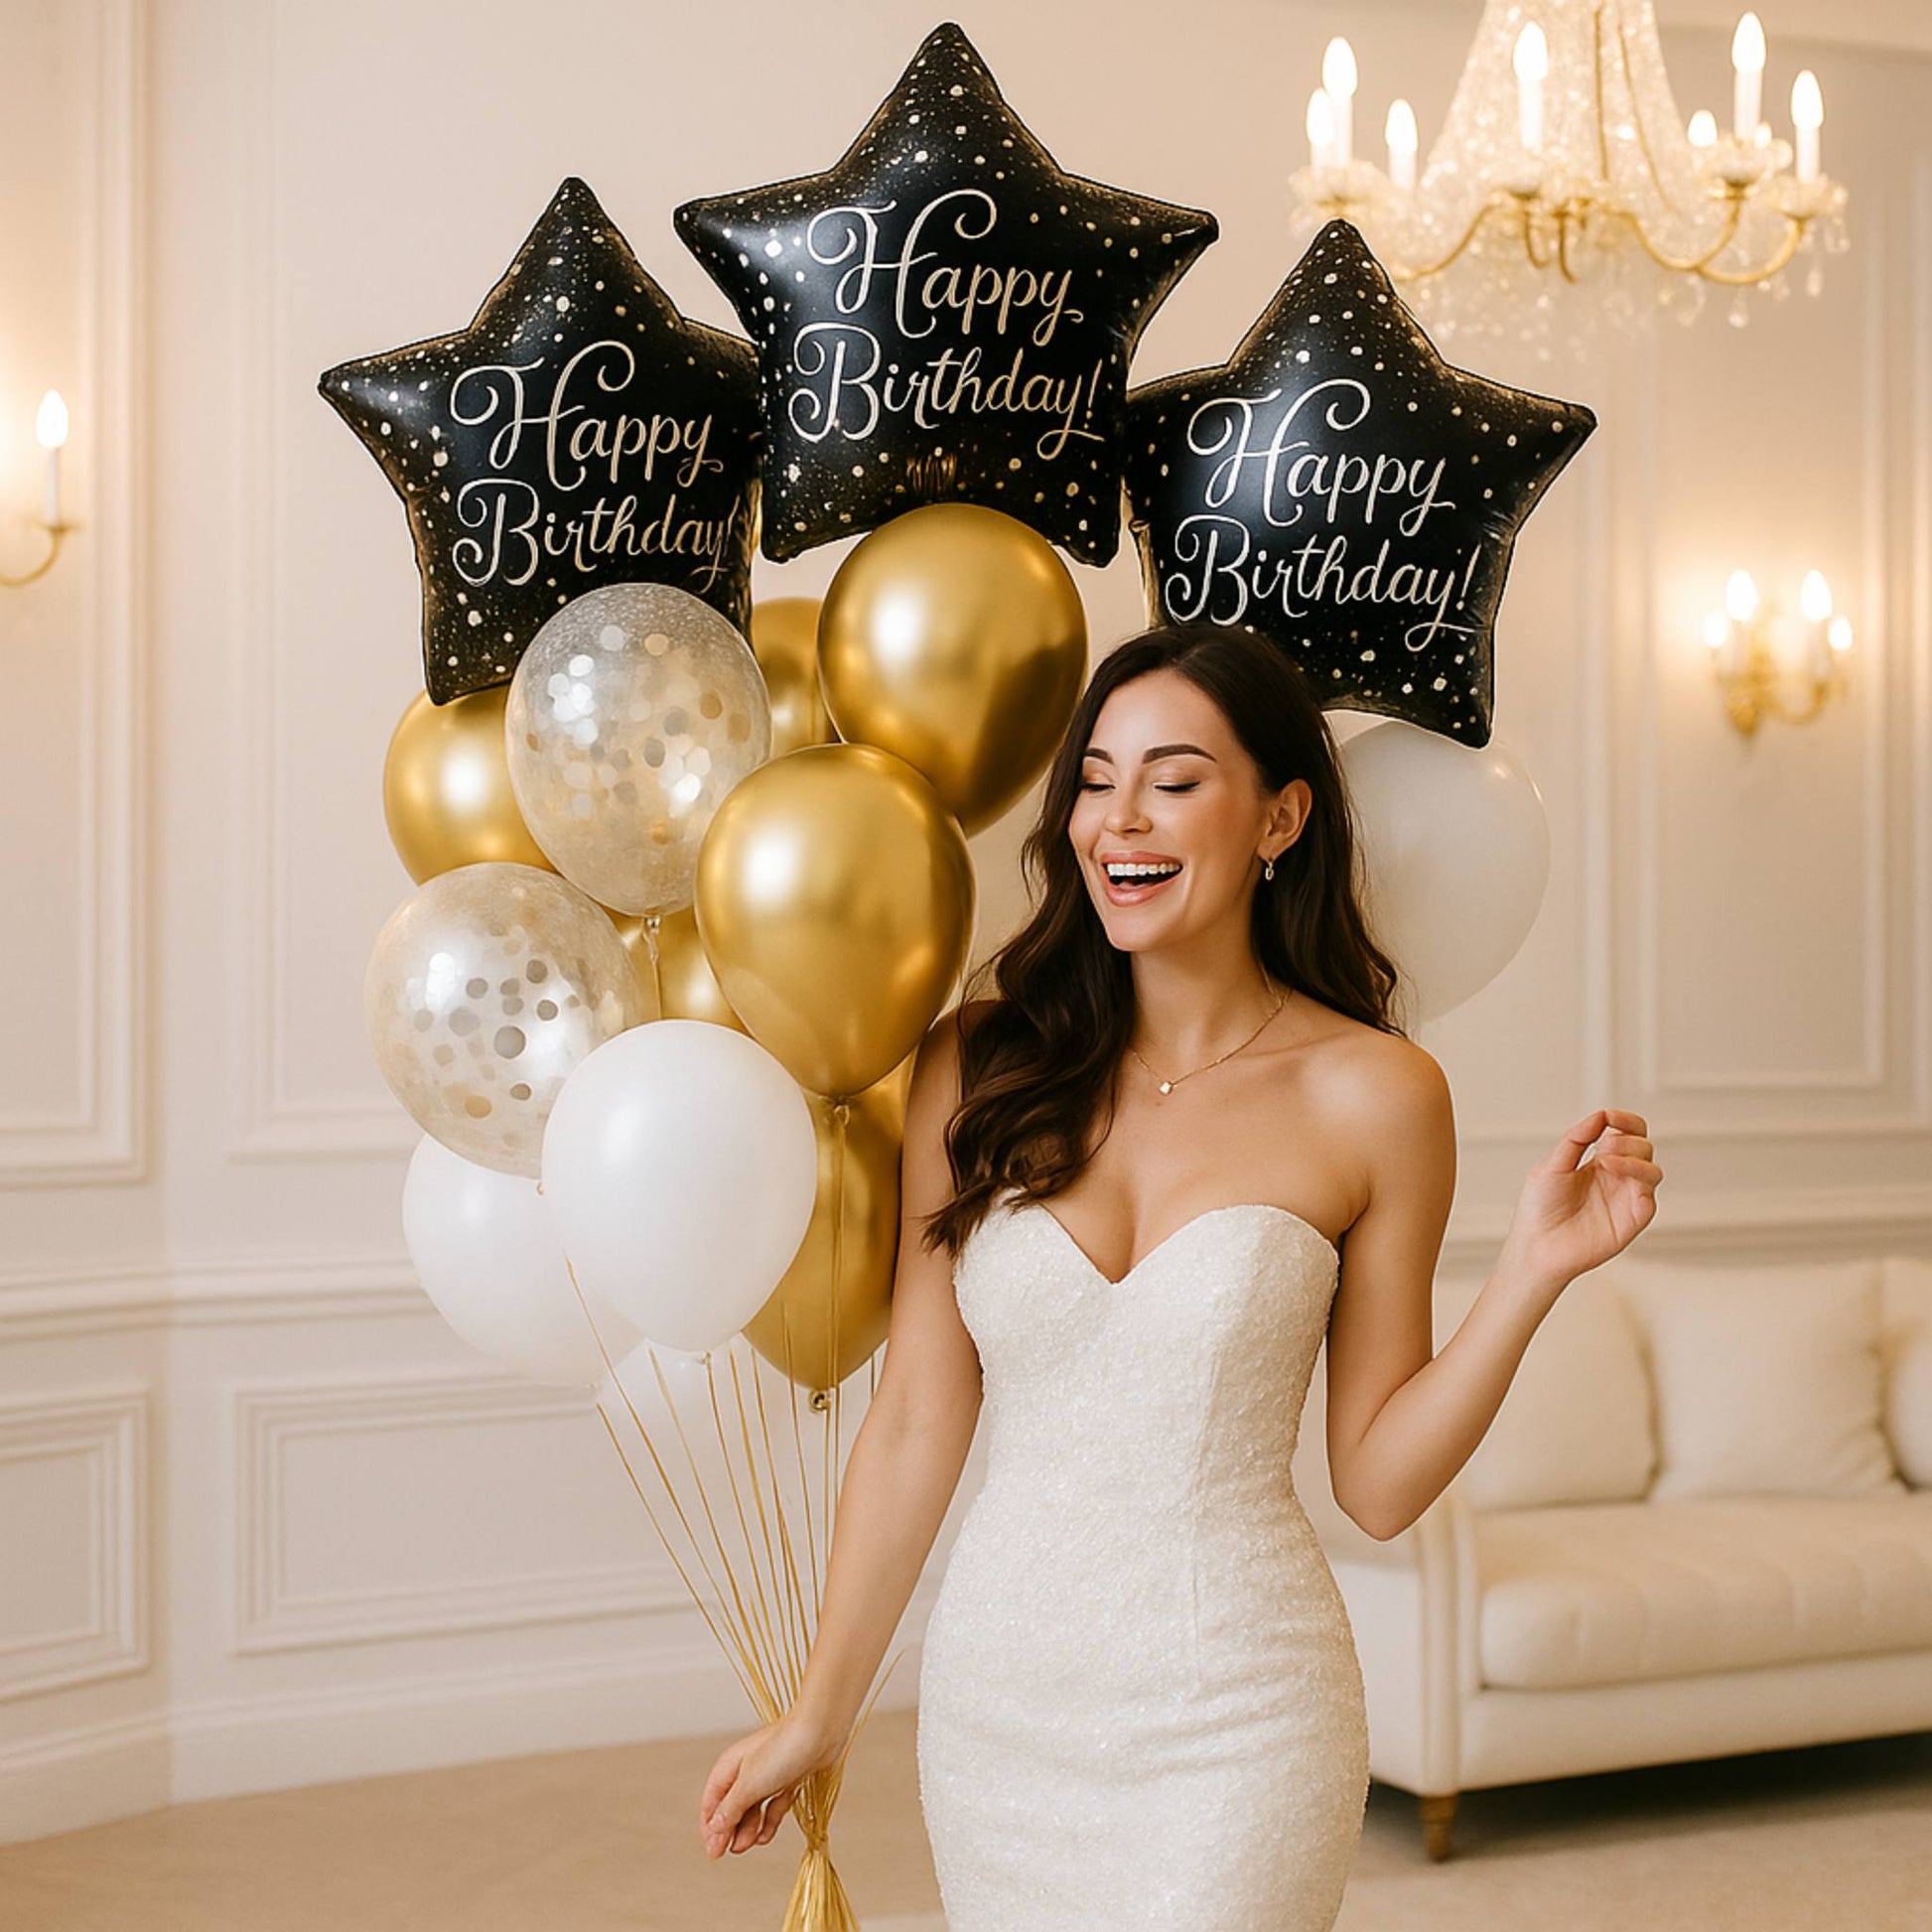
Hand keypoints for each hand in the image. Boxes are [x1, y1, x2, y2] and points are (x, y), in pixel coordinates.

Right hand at [698, 1711, 842, 1860]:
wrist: (821, 1732)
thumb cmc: (782, 1751)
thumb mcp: (749, 1785)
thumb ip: (730, 1810)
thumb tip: (713, 1829)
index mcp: (730, 1766)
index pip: (712, 1802)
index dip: (710, 1828)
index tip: (713, 1852)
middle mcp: (747, 1771)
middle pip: (732, 1807)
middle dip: (730, 1831)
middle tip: (731, 1852)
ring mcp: (769, 1775)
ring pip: (752, 1809)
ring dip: (749, 1829)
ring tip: (748, 1845)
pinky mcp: (788, 1780)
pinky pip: (773, 1806)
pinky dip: (769, 1822)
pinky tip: (765, 1836)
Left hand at [1499, 1108, 1660, 1295]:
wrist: (1538, 1245)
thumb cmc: (1540, 1209)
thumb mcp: (1553, 1165)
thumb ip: (1576, 1139)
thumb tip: (1600, 1115)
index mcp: (1597, 1163)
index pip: (1625, 1133)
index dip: (1624, 1120)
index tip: (1610, 1116)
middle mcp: (1616, 1178)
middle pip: (1642, 1145)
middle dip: (1627, 1136)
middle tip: (1603, 1145)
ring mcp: (1626, 1197)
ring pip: (1651, 1165)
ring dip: (1634, 1152)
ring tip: (1606, 1156)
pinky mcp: (1635, 1216)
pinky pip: (1650, 1189)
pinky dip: (1636, 1171)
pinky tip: (1611, 1168)